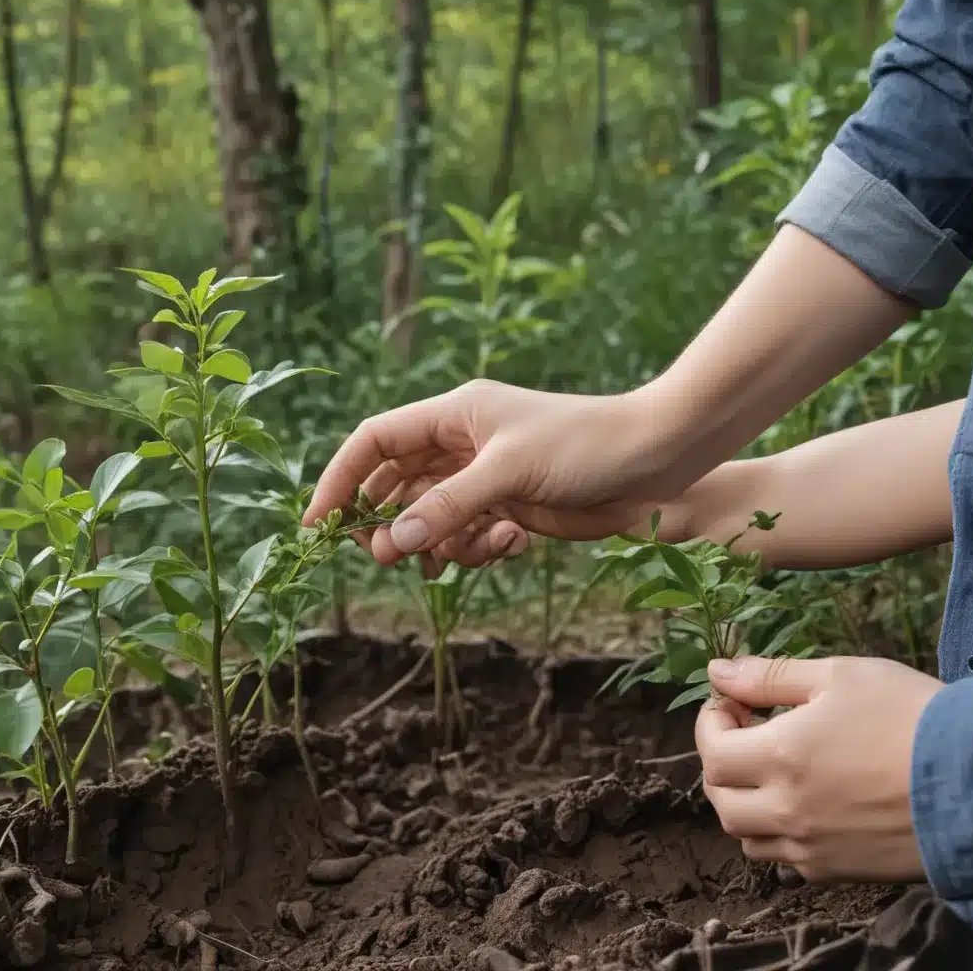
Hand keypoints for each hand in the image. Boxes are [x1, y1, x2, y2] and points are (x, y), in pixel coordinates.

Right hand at [302, 379, 671, 565]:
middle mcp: (461, 445)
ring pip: (429, 519)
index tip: (319, 525)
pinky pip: (468, 536)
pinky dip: (477, 549)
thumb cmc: (584, 444)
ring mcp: (484, 479)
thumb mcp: (508, 471)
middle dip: (386, 523)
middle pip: (394, 485)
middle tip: (386, 557)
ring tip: (456, 556)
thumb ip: (447, 506)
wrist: (653, 460)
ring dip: (436, 544)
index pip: (375, 440)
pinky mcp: (509, 508)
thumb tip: (390, 542)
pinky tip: (514, 542)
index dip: (341, 478)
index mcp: (453, 415)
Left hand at [695, 654, 942, 881]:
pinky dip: (777, 835)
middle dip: (720, 762)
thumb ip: (770, 676)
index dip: (712, 723)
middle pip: (720, 798)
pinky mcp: (839, 871)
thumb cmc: (910, 717)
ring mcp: (812, 847)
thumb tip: (716, 672)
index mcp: (780, 758)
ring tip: (768, 771)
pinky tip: (802, 805)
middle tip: (743, 734)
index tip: (734, 704)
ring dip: (742, 802)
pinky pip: (786, 861)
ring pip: (747, 836)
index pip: (712, 751)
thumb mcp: (840, 677)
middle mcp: (786, 810)